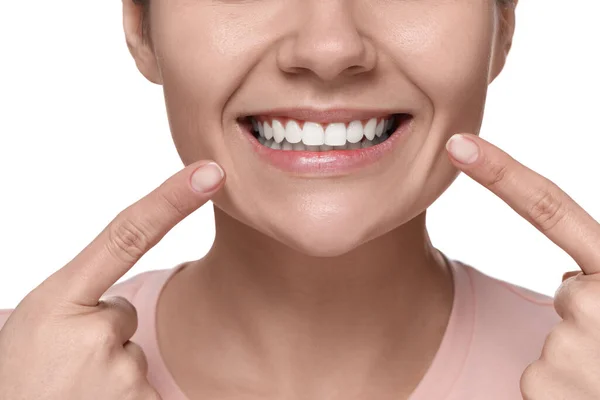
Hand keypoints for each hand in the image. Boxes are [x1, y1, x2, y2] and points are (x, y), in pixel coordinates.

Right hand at [0, 160, 224, 399]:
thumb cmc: (17, 377)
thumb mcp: (34, 325)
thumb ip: (78, 300)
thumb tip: (117, 303)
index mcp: (59, 301)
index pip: (127, 235)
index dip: (171, 200)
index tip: (210, 173)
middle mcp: (94, 333)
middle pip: (125, 313)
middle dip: (101, 336)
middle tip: (61, 367)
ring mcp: (119, 373)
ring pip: (133, 353)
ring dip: (109, 370)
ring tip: (70, 391)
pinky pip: (147, 388)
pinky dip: (126, 398)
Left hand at [446, 133, 599, 398]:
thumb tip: (572, 279)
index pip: (553, 210)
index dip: (503, 174)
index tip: (457, 146)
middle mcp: (595, 302)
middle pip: (570, 292)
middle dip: (595, 315)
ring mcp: (566, 347)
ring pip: (557, 339)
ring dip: (585, 359)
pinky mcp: (541, 385)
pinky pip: (542, 376)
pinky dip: (565, 391)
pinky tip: (593, 398)